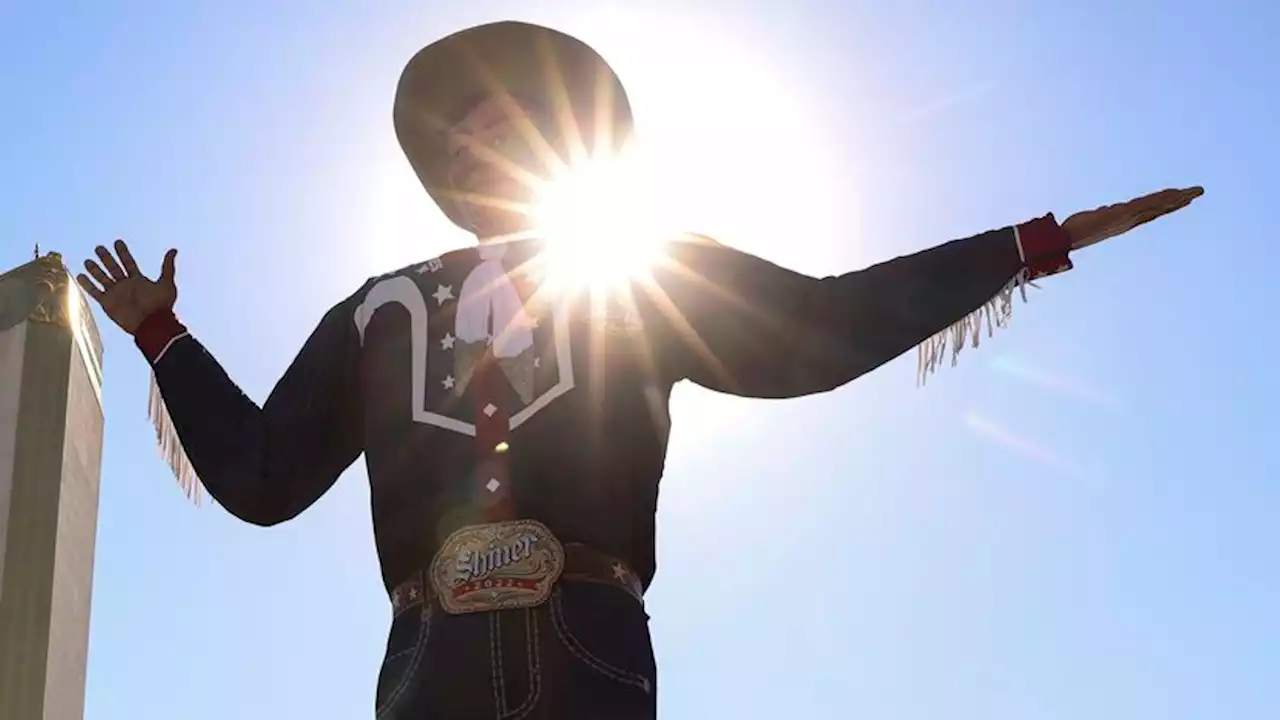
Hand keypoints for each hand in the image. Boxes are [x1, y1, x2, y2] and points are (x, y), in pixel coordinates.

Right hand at [77, 240, 177, 333]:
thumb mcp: (166, 283)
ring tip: (88, 260)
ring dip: (95, 270)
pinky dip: (87, 284)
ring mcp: (116, 293)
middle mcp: (126, 285)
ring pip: (102, 278)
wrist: (152, 323)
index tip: (117, 242)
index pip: (128, 262)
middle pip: (113, 268)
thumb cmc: (161, 305)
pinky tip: (80, 275)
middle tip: (99, 248)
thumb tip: (174, 250)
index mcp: (138, 280)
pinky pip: (95, 292)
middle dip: (106, 258)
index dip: (123, 252)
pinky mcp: (108, 303)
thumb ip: (168, 267)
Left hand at [1062, 186, 1203, 250]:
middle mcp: (1129, 220)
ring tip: (1192, 192)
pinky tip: (1172, 194)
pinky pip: (1146, 205)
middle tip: (1198, 192)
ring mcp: (1127, 218)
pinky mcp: (1122, 214)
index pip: (1151, 211)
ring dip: (1175, 198)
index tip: (1183, 198)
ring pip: (1157, 205)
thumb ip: (1104, 215)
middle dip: (1179, 200)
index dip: (1167, 205)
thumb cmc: (1074, 231)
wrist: (1065, 239)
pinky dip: (1160, 200)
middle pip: (1159, 208)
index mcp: (1125, 221)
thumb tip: (1107, 211)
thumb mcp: (1094, 219)